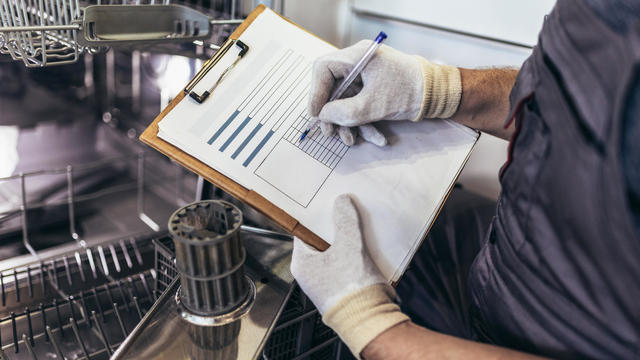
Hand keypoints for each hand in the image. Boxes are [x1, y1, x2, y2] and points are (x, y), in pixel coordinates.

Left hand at [290, 194, 408, 357]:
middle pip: (321, 242)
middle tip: (345, 213)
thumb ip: (345, 220)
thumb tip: (342, 202)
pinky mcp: (341, 291)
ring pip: (335, 254)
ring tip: (358, 228)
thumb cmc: (352, 289)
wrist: (370, 322)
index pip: (304, 232)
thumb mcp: (349, 245)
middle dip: (335, 228)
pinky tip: (367, 248)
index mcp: (302, 264)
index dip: (316, 217)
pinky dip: (354, 256)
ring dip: (347, 242)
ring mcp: (325, 284)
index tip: (326, 205)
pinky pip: (345, 266)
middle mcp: (310, 276)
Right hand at [308, 40, 461, 145]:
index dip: (316, 92)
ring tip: (351, 141)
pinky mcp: (375, 89)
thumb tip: (322, 116)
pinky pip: (360, 105)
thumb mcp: (372, 106)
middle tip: (330, 132)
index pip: (323, 69)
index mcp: (358, 56)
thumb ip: (342, 112)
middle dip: (332, 114)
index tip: (316, 114)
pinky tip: (376, 138)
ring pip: (346, 100)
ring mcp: (367, 76)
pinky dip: (364, 122)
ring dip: (348, 123)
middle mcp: (360, 63)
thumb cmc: (411, 92)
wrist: (440, 95)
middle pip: (332, 87)